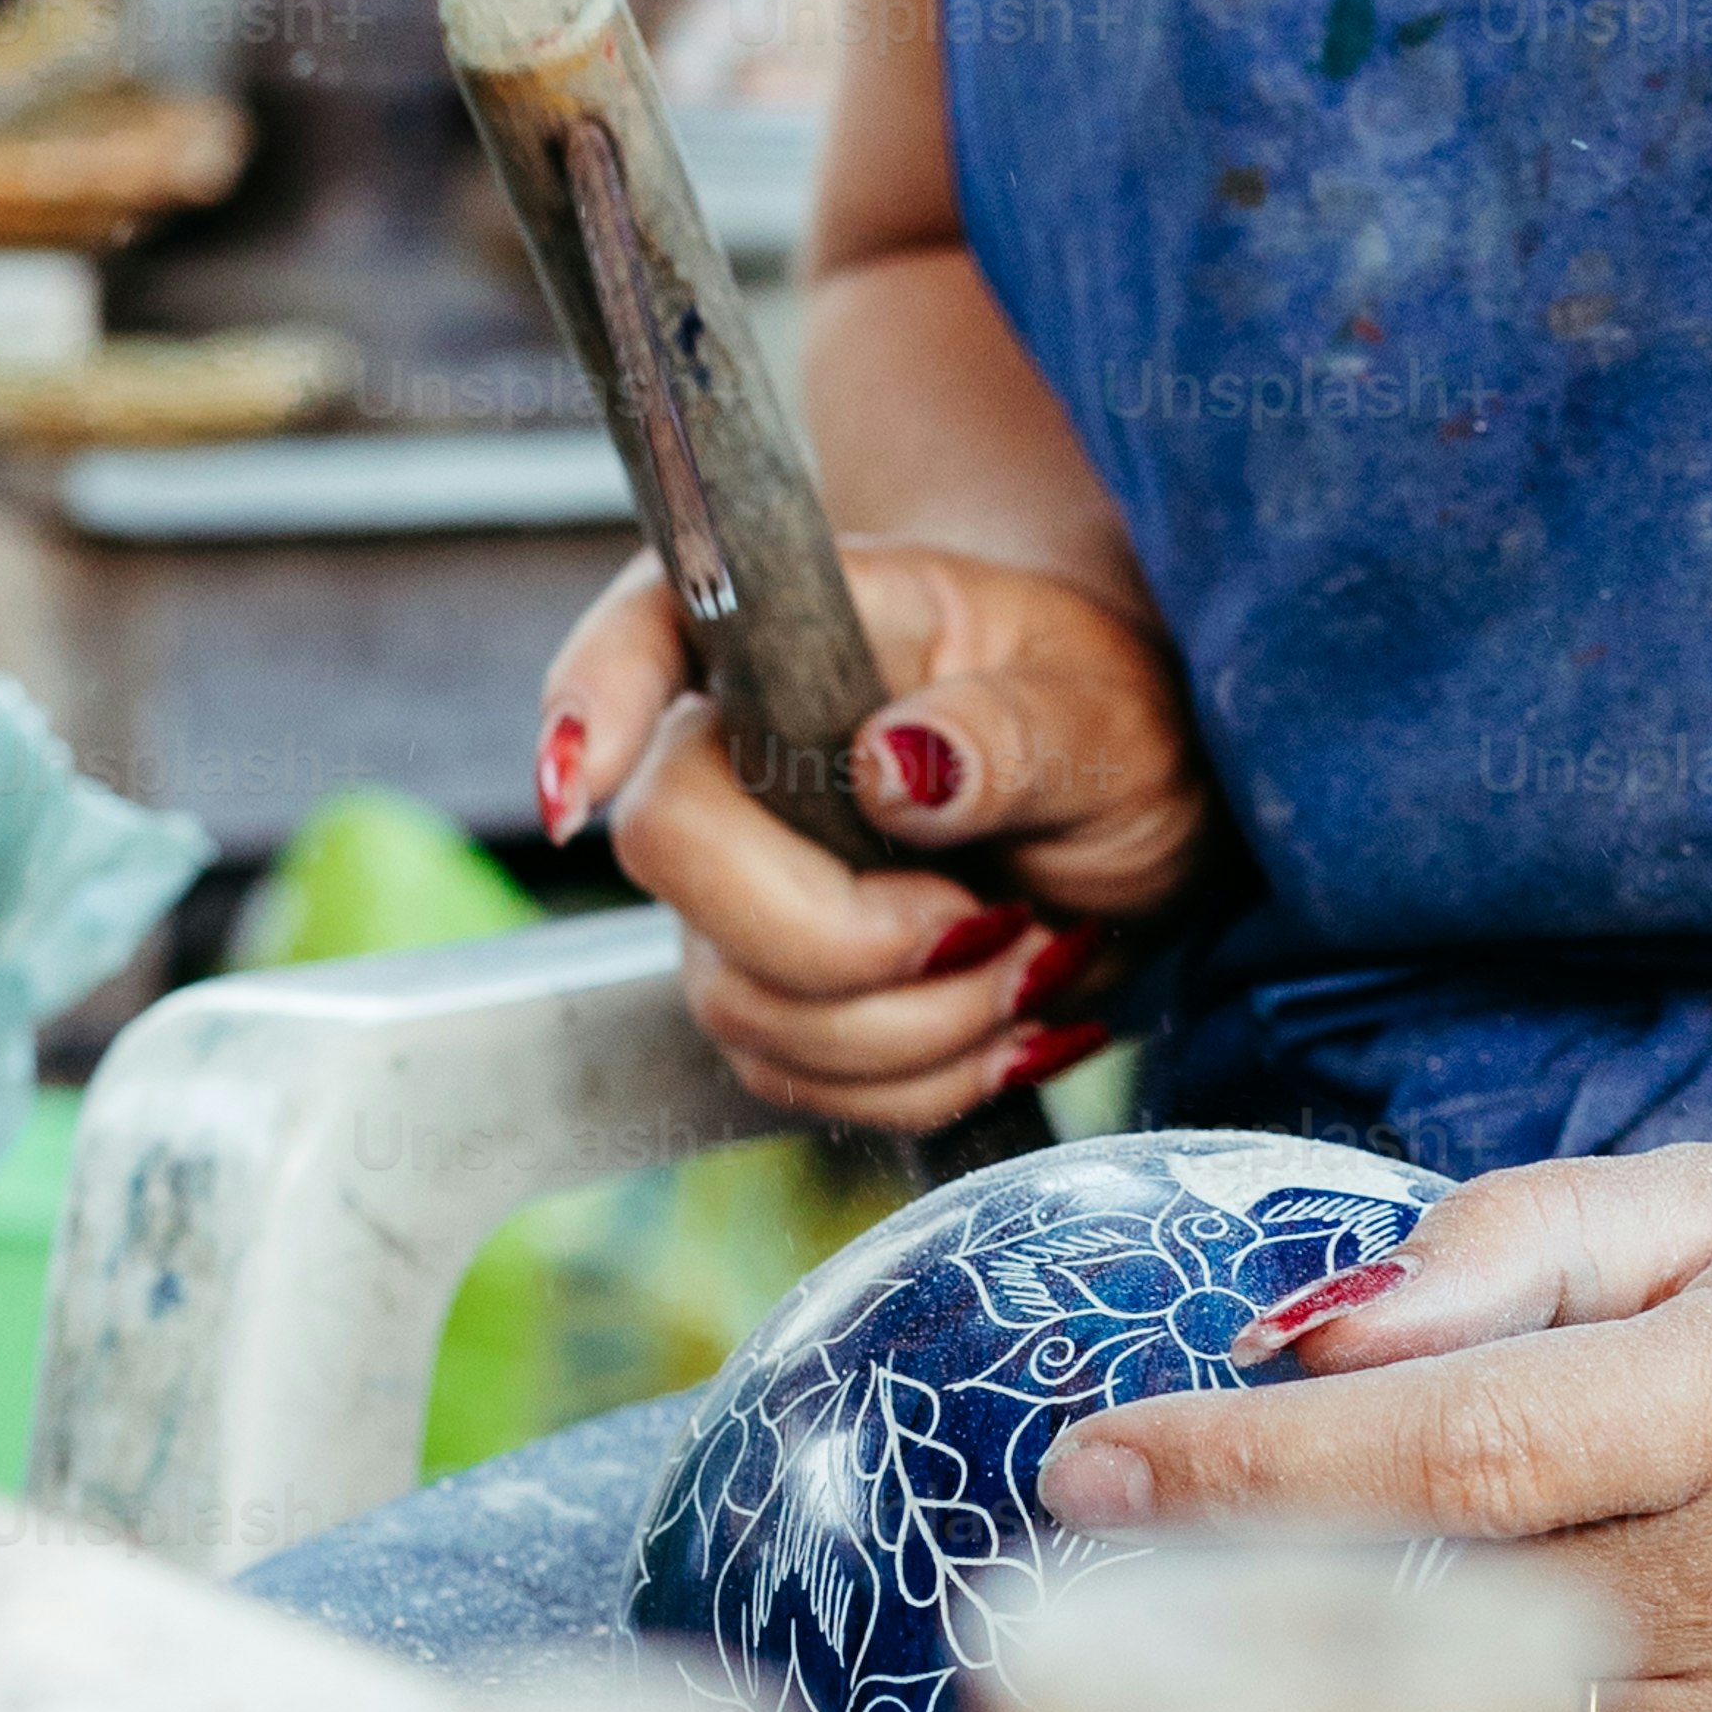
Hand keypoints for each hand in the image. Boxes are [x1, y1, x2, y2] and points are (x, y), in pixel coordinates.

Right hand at [534, 539, 1211, 1133]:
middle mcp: (733, 754)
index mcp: (800, 632)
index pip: (647, 630)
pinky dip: (919, 1081)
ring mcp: (733, 887)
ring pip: (739, 1000)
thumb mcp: (1108, 714)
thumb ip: (1015, 732)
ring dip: (913, 1026)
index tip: (582, 777)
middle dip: (845, 937)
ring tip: (1031, 961)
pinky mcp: (769, 994)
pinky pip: (795, 1078)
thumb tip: (896, 764)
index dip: (592, 697)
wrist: (1130, 818)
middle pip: (671, 851)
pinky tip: (1001, 1023)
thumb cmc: (1110, 725)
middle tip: (995, 920)